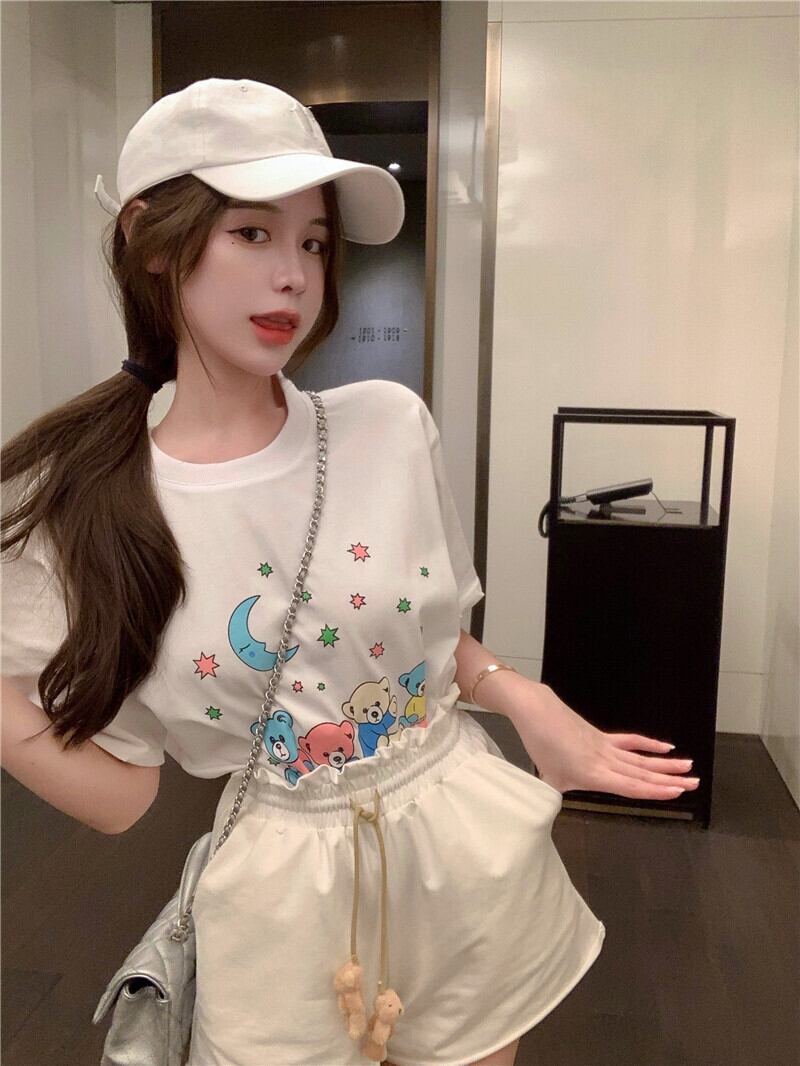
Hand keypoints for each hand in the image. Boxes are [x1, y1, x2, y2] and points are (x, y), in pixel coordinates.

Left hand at [508, 686, 699, 799]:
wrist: (536, 712)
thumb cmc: (539, 746)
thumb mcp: (547, 780)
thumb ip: (556, 797)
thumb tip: (553, 811)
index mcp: (594, 776)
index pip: (632, 787)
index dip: (656, 791)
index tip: (678, 793)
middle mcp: (605, 763)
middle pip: (643, 773)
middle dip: (670, 780)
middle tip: (695, 784)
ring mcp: (605, 747)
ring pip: (640, 758)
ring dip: (665, 764)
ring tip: (689, 767)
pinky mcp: (601, 736)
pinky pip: (629, 741)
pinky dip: (648, 744)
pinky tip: (665, 746)